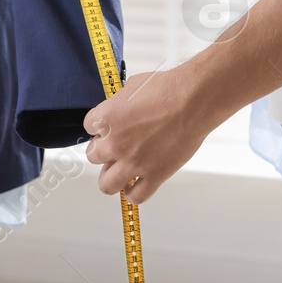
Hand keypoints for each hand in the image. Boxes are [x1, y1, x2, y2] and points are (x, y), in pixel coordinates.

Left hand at [82, 67, 214, 204]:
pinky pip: (136, 196)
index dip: (99, 127)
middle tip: (114, 148)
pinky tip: (135, 185)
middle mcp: (115, 143)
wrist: (193, 101)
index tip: (108, 128)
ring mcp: (134, 162)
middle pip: (93, 156)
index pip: (88, 127)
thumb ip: (119, 102)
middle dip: (103, 151)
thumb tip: (119, 109)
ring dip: (110, 178)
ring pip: (107, 184)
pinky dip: (133, 193)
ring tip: (119, 172)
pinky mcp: (154, 175)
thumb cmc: (168, 89)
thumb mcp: (132, 86)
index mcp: (106, 119)